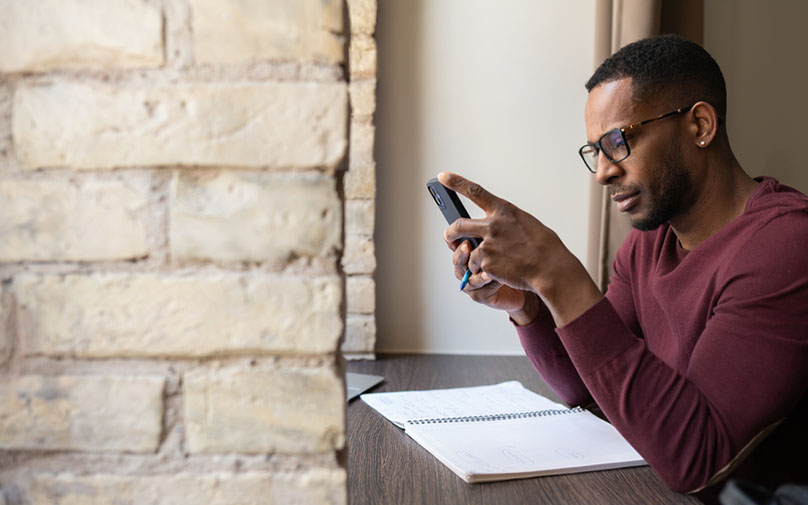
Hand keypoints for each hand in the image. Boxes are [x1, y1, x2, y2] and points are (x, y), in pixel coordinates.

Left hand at [440, 172, 601, 326]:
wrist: (550, 268)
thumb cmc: (544, 247)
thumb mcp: (526, 224)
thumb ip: (506, 223)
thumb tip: (495, 229)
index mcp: (504, 211)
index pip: (475, 191)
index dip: (456, 182)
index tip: (442, 177)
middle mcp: (493, 225)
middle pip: (458, 225)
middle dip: (450, 233)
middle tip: (449, 237)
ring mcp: (488, 244)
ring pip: (466, 250)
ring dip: (471, 259)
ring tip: (484, 264)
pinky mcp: (487, 262)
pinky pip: (476, 268)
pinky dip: (482, 272)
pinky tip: (496, 273)